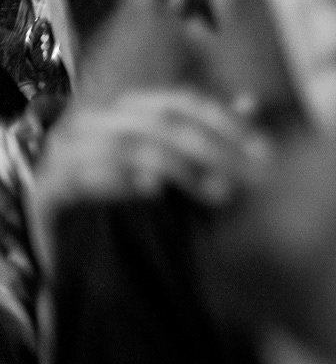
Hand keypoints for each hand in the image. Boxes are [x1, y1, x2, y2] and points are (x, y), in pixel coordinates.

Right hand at [31, 89, 271, 258]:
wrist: (89, 262)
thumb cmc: (146, 210)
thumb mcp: (185, 170)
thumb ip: (212, 135)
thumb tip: (252, 101)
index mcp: (122, 109)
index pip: (181, 102)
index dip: (225, 123)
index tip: (262, 151)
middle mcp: (91, 122)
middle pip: (160, 122)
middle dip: (209, 148)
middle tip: (243, 179)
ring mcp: (63, 154)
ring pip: (130, 144)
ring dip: (177, 166)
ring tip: (213, 191)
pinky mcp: (45, 190)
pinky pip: (86, 176)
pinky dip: (124, 179)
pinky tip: (156, 190)